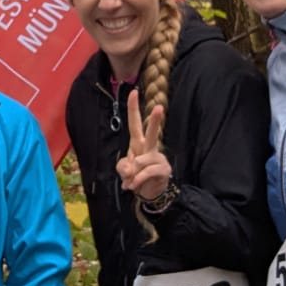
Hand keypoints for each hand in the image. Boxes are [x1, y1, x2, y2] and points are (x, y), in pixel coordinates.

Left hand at [115, 87, 171, 202]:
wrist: (148, 192)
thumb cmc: (136, 176)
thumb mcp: (123, 171)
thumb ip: (123, 167)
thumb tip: (131, 168)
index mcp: (138, 143)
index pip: (135, 124)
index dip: (133, 109)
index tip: (133, 92)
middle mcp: (150, 147)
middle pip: (152, 132)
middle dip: (156, 121)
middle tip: (160, 107)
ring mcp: (158, 158)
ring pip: (143, 160)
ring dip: (132, 175)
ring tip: (131, 182)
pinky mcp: (163, 169)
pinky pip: (146, 173)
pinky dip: (137, 181)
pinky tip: (135, 186)